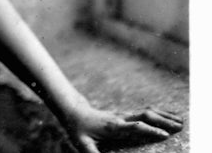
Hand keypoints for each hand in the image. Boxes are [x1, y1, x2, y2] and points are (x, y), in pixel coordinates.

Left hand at [64, 103, 183, 152]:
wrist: (75, 112)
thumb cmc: (79, 130)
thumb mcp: (82, 144)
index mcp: (113, 127)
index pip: (134, 127)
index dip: (149, 130)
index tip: (164, 135)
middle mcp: (120, 118)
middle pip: (144, 116)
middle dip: (163, 121)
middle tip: (180, 127)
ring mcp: (123, 115)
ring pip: (146, 112)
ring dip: (164, 115)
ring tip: (181, 122)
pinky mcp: (125, 114)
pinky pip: (144, 112)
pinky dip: (159, 113)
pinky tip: (170, 115)